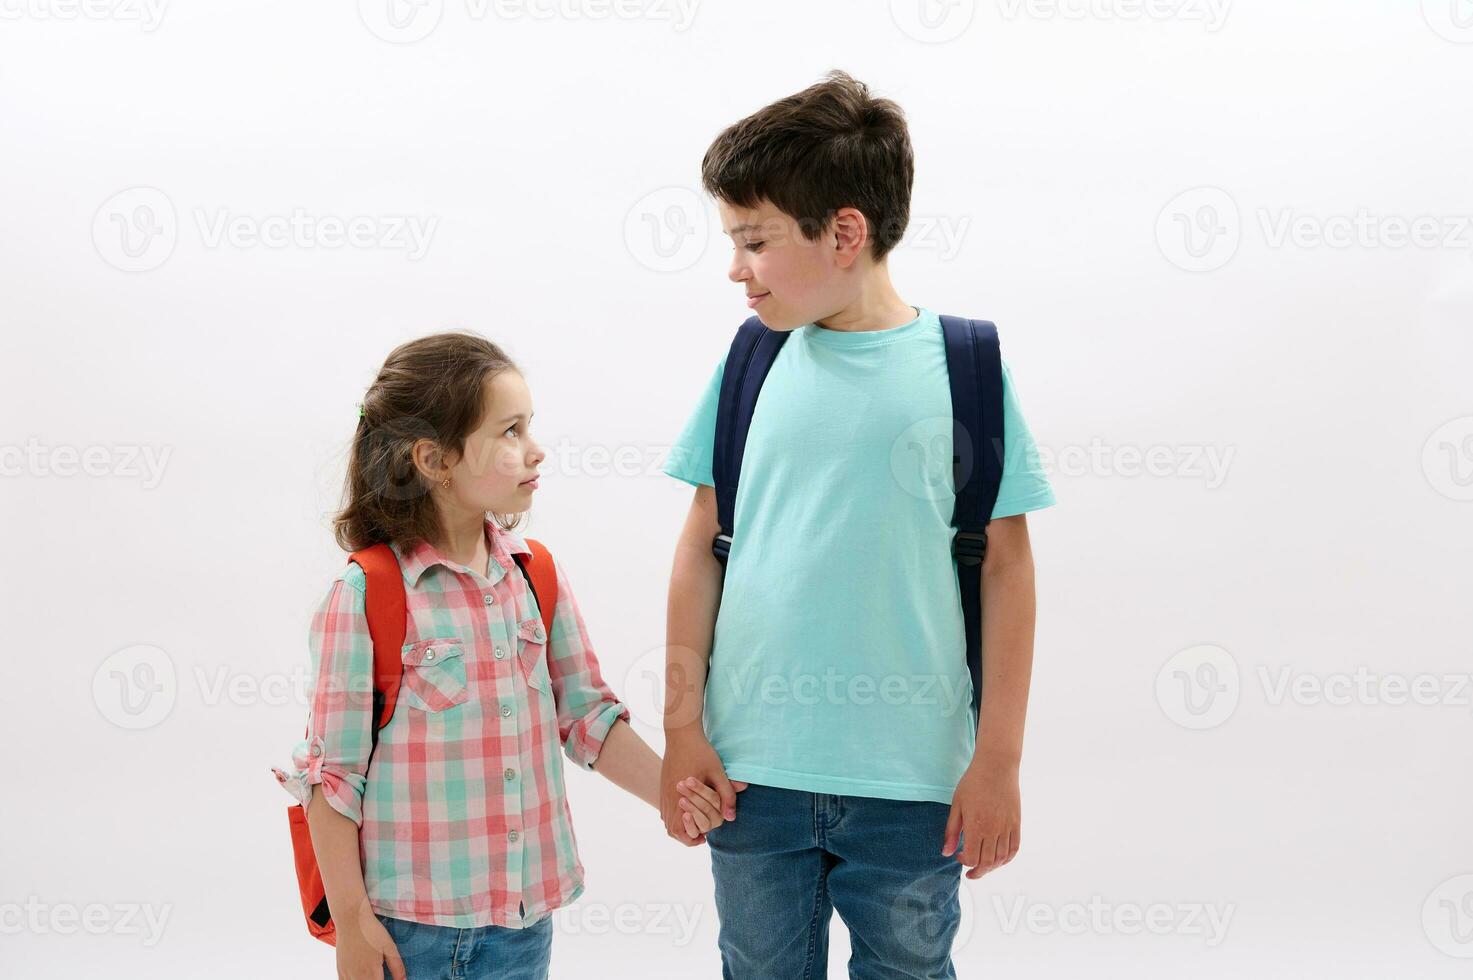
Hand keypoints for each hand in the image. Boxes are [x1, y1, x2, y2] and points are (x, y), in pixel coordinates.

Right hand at [336, 898, 404, 979]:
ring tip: (373, 975)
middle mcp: (357, 976)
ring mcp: (347, 974)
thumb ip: (397, 966)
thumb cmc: (371, 931)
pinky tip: (361, 976)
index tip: (390, 979)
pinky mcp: (340, 970)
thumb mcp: (389, 946)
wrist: (350, 919)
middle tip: (381, 974)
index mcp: (372, 972)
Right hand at [660, 728, 741, 845]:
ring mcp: (663, 792)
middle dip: (686, 835)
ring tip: (695, 822)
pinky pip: (665, 808)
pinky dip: (674, 814)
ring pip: (666, 819)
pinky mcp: (662, 785)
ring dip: (679, 824)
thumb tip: (731, 818)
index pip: (679, 831)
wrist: (681, 734)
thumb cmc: (701, 753)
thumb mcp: (718, 773)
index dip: (691, 839)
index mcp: (680, 798)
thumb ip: (726, 796)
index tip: (704, 837)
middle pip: (671, 829)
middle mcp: (669, 798)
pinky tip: (686, 809)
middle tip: (701, 833)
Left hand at [942, 755, 1020, 879]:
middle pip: (987, 863)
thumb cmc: (973, 783)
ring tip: (983, 865)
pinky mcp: (1016, 823)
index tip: (959, 855)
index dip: (965, 862)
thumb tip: (946, 853)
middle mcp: (994, 830)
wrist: (997, 766)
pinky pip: (1014, 848)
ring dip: (992, 866)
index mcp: (976, 826)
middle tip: (970, 872)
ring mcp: (1007, 827)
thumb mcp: (957, 805)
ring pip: (1001, 858)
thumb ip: (952, 831)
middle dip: (978, 871)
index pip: (972, 858)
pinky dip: (1007, 858)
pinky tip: (998, 859)